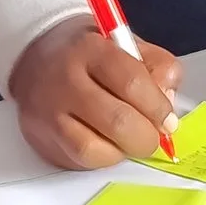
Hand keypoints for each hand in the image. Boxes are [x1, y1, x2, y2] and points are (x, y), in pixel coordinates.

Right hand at [9, 16, 181, 169]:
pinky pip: (76, 161)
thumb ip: (157, 67)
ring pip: (92, 149)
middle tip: (152, 137)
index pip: (132, 83)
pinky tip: (105, 144)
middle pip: (116, 121)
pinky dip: (100, 159)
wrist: (37, 56)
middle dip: (145, 137)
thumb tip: (167, 102)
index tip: (168, 120)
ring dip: (120, 152)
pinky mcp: (40, 139)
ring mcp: (48, 112)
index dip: (158, 107)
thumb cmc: (91, 53)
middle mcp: (65, 80)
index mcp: (91, 49)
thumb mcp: (128, 43)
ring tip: (127, 141)